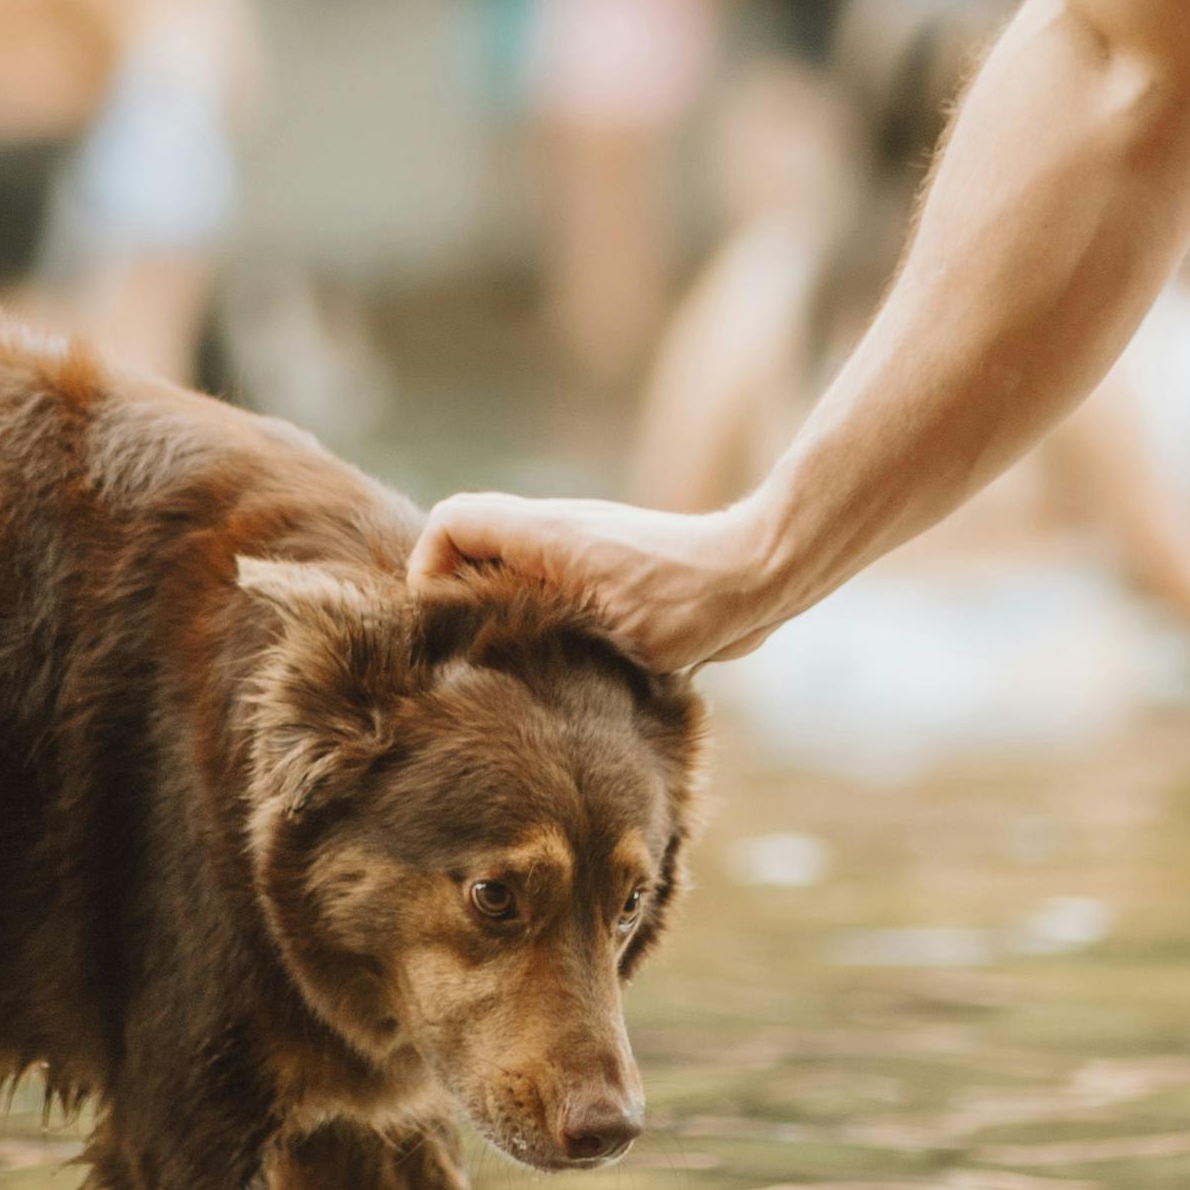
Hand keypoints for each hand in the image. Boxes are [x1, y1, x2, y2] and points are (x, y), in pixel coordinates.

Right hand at [405, 486, 779, 678]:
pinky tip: (558, 667)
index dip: (428, 568)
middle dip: (456, 598)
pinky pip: (547, 585)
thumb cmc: (693, 601)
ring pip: (509, 568)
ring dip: (498, 611)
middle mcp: (557, 532)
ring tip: (508, 665)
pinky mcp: (606, 570)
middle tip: (465, 654)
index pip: (450, 522)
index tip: (441, 622)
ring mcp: (582, 549)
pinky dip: (537, 618)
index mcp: (546, 534)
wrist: (762, 574)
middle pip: (470, 545)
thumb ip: (544, 637)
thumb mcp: (611, 631)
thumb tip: (491, 666)